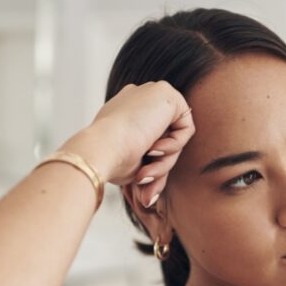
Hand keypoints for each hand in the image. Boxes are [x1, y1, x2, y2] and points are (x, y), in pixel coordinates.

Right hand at [59, 81, 194, 206]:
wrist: (100, 149)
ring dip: (163, 161)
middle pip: (164, 139)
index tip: (140, 185)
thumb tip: (153, 192)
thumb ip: (148, 168)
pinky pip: (185, 128)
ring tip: (145, 173)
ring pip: (174, 136)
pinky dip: (173, 146)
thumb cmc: (108, 162)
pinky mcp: (166, 93)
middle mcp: (136, 99)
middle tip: (147, 191)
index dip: (151, 165)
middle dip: (159, 167)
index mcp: (123, 112)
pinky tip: (153, 148)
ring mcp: (150, 93)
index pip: (149, 139)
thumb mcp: (131, 166)